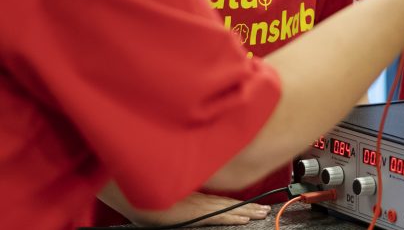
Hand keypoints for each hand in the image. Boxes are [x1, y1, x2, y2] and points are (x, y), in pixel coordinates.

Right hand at [126, 192, 269, 225]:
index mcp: (194, 195)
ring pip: (226, 209)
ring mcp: (196, 206)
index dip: (238, 203)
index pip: (221, 200)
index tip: (254, 204)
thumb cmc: (146, 193)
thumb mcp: (170, 195)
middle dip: (248, 207)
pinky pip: (216, 216)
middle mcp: (198, 199)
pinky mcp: (192, 214)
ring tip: (261, 214)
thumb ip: (185, 195)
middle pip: (228, 204)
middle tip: (266, 209)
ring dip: (245, 212)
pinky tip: (243, 219)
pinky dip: (231, 217)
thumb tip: (191, 197)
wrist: (131, 191)